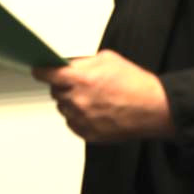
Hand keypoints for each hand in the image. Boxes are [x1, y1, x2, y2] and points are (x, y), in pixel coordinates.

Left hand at [32, 49, 173, 142]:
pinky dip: (79, 117)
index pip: (47, 75)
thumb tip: (69, 65)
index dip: (41, 71)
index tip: (39, 70)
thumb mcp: (108, 59)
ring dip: (71, 102)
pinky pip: (73, 123)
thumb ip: (84, 62)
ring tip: (93, 98)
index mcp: (80, 79)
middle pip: (55, 92)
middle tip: (78, 83)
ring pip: (64, 108)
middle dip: (62, 86)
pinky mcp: (88, 134)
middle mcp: (77, 101)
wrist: (154, 108)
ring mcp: (82, 119)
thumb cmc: (135, 83)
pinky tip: (95, 111)